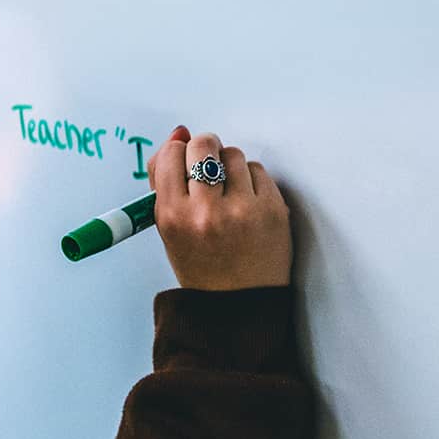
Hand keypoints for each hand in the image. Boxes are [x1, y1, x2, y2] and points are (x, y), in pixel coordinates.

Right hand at [147, 126, 292, 290]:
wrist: (239, 304)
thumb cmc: (202, 266)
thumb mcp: (169, 228)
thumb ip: (165, 181)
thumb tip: (178, 133)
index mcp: (173, 217)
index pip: (171, 154)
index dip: (178, 153)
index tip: (183, 162)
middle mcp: (206, 212)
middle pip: (203, 145)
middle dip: (204, 148)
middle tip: (207, 164)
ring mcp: (243, 210)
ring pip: (233, 155)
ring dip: (229, 166)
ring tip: (228, 191)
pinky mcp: (273, 210)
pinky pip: (258, 170)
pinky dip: (251, 181)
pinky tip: (247, 202)